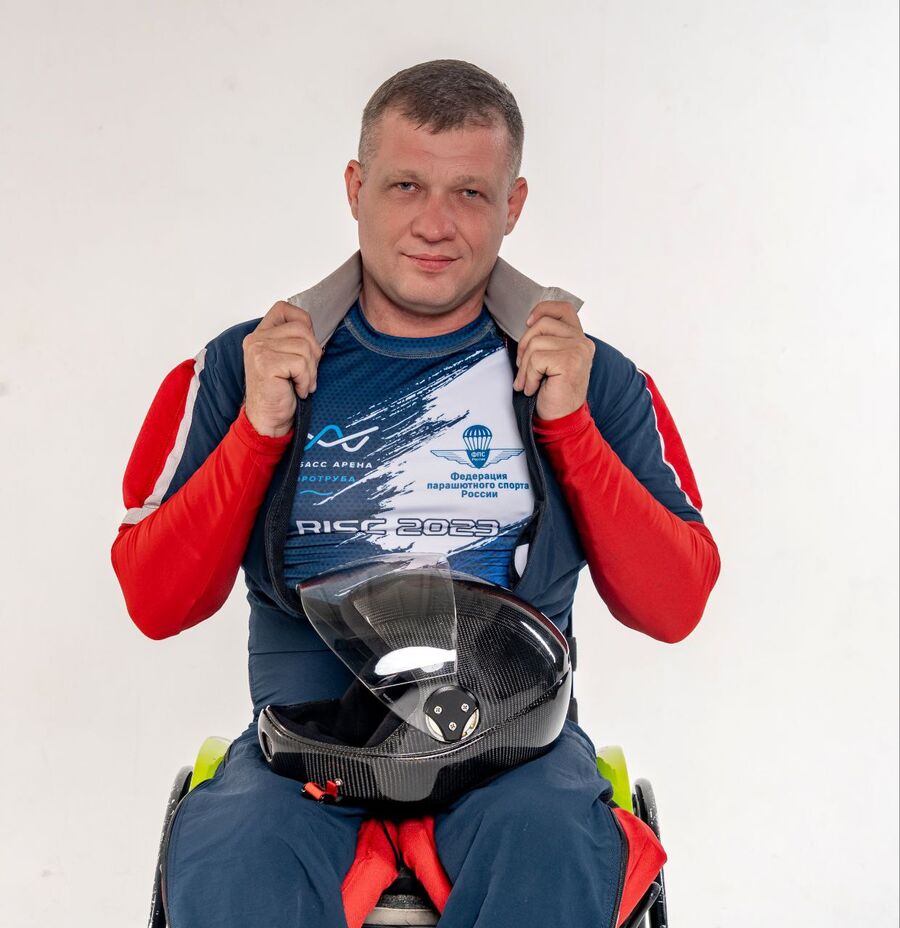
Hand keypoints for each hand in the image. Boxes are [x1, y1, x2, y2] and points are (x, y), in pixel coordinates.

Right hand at [242, 301, 322, 436]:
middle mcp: (256, 339)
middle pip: (302, 329)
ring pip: (304, 347)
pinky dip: (305, 380)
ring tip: (302, 384)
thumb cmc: (280, 392)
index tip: (305, 347)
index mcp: (261, 334)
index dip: (303, 323)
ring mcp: (259, 350)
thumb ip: (295, 342)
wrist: (268, 420)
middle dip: (313, 353)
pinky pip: (301, 364)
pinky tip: (297, 390)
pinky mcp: (265, 364)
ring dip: (310, 371)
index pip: (285, 309)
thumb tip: (317, 337)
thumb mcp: (287, 360)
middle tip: (306, 374)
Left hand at [512, 300, 594, 419]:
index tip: (528, 323)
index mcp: (579, 338)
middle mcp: (582, 342)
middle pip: (541, 324)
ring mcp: (578, 350)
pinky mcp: (569, 362)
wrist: (562, 419)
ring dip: (525, 368)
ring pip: (535, 343)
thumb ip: (546, 340)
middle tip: (523, 368)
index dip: (542, 310)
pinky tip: (535, 388)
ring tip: (531, 383)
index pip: (563, 309)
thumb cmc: (553, 392)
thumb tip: (527, 325)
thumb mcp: (550, 359)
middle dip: (524, 346)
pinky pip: (536, 360)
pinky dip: (529, 377)